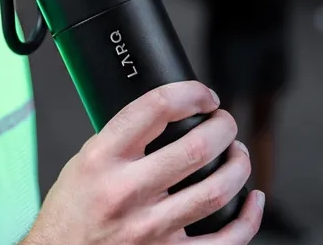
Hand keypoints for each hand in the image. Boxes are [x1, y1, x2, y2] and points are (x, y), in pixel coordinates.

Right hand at [25, 82, 263, 243]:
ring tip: (237, 153)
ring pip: (217, 191)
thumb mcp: (84, 158)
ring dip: (239, 165)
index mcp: (103, 158)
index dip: (190, 93)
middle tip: (223, 121)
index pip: (155, 108)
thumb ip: (122, 136)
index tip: (202, 95)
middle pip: (197, 148)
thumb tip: (165, 114)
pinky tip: (251, 199)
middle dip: (223, 126)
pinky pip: (225, 241)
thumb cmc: (71, 211)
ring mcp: (150, 229)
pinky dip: (248, 218)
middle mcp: (127, 192)